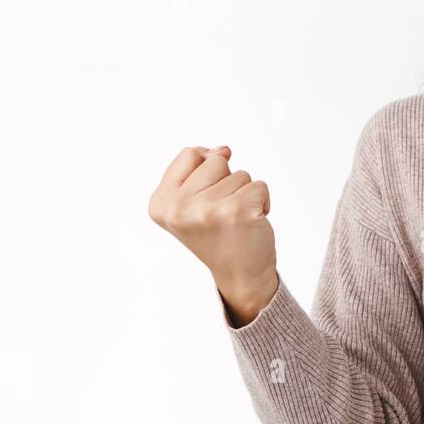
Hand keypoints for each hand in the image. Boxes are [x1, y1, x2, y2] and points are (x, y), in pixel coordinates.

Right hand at [148, 145, 278, 321]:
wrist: (239, 274)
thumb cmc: (218, 233)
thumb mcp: (192, 201)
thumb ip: (199, 168)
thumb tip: (222, 149)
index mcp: (160, 202)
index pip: (190, 154)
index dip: (206, 168)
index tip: (206, 196)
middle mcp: (178, 207)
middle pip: (215, 161)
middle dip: (226, 181)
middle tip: (223, 212)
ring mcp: (206, 210)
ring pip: (240, 174)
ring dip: (244, 194)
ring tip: (236, 219)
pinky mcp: (237, 211)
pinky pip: (259, 185)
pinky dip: (263, 201)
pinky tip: (251, 222)